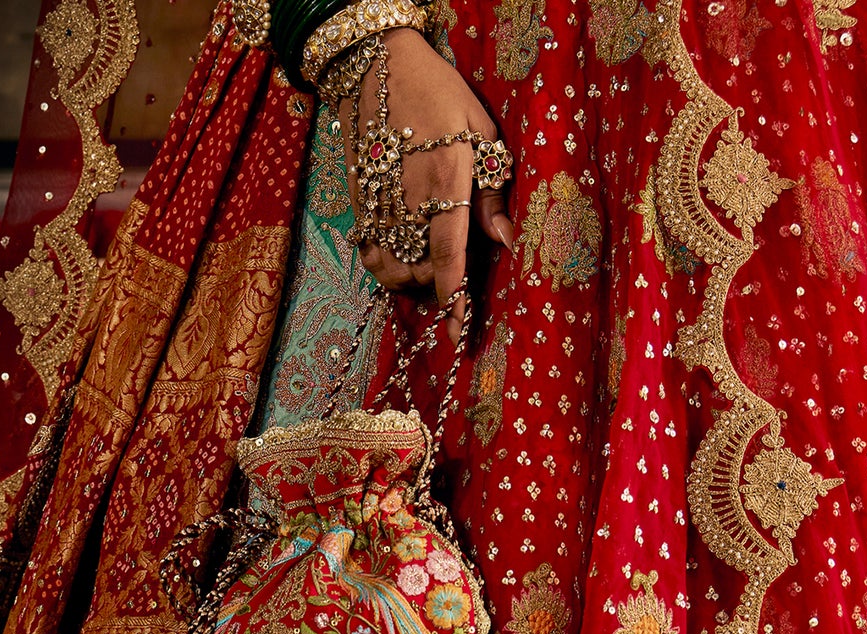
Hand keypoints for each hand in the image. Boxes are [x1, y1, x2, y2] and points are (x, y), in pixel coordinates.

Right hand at [339, 28, 514, 342]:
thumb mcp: (479, 129)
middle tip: (454, 267)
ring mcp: (380, 208)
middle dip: (440, 282)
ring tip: (427, 265)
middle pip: (424, 273)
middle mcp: (410, 203)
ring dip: (413, 280)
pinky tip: (401, 259)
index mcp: (446, 182)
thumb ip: (492, 188)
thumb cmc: (438, 94)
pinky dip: (387, 270)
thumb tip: (506, 240)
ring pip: (394, 273)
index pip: (450, 259)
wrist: (376, 68)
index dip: (455, 301)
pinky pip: (372, 258)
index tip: (457, 333)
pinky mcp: (360, 207)